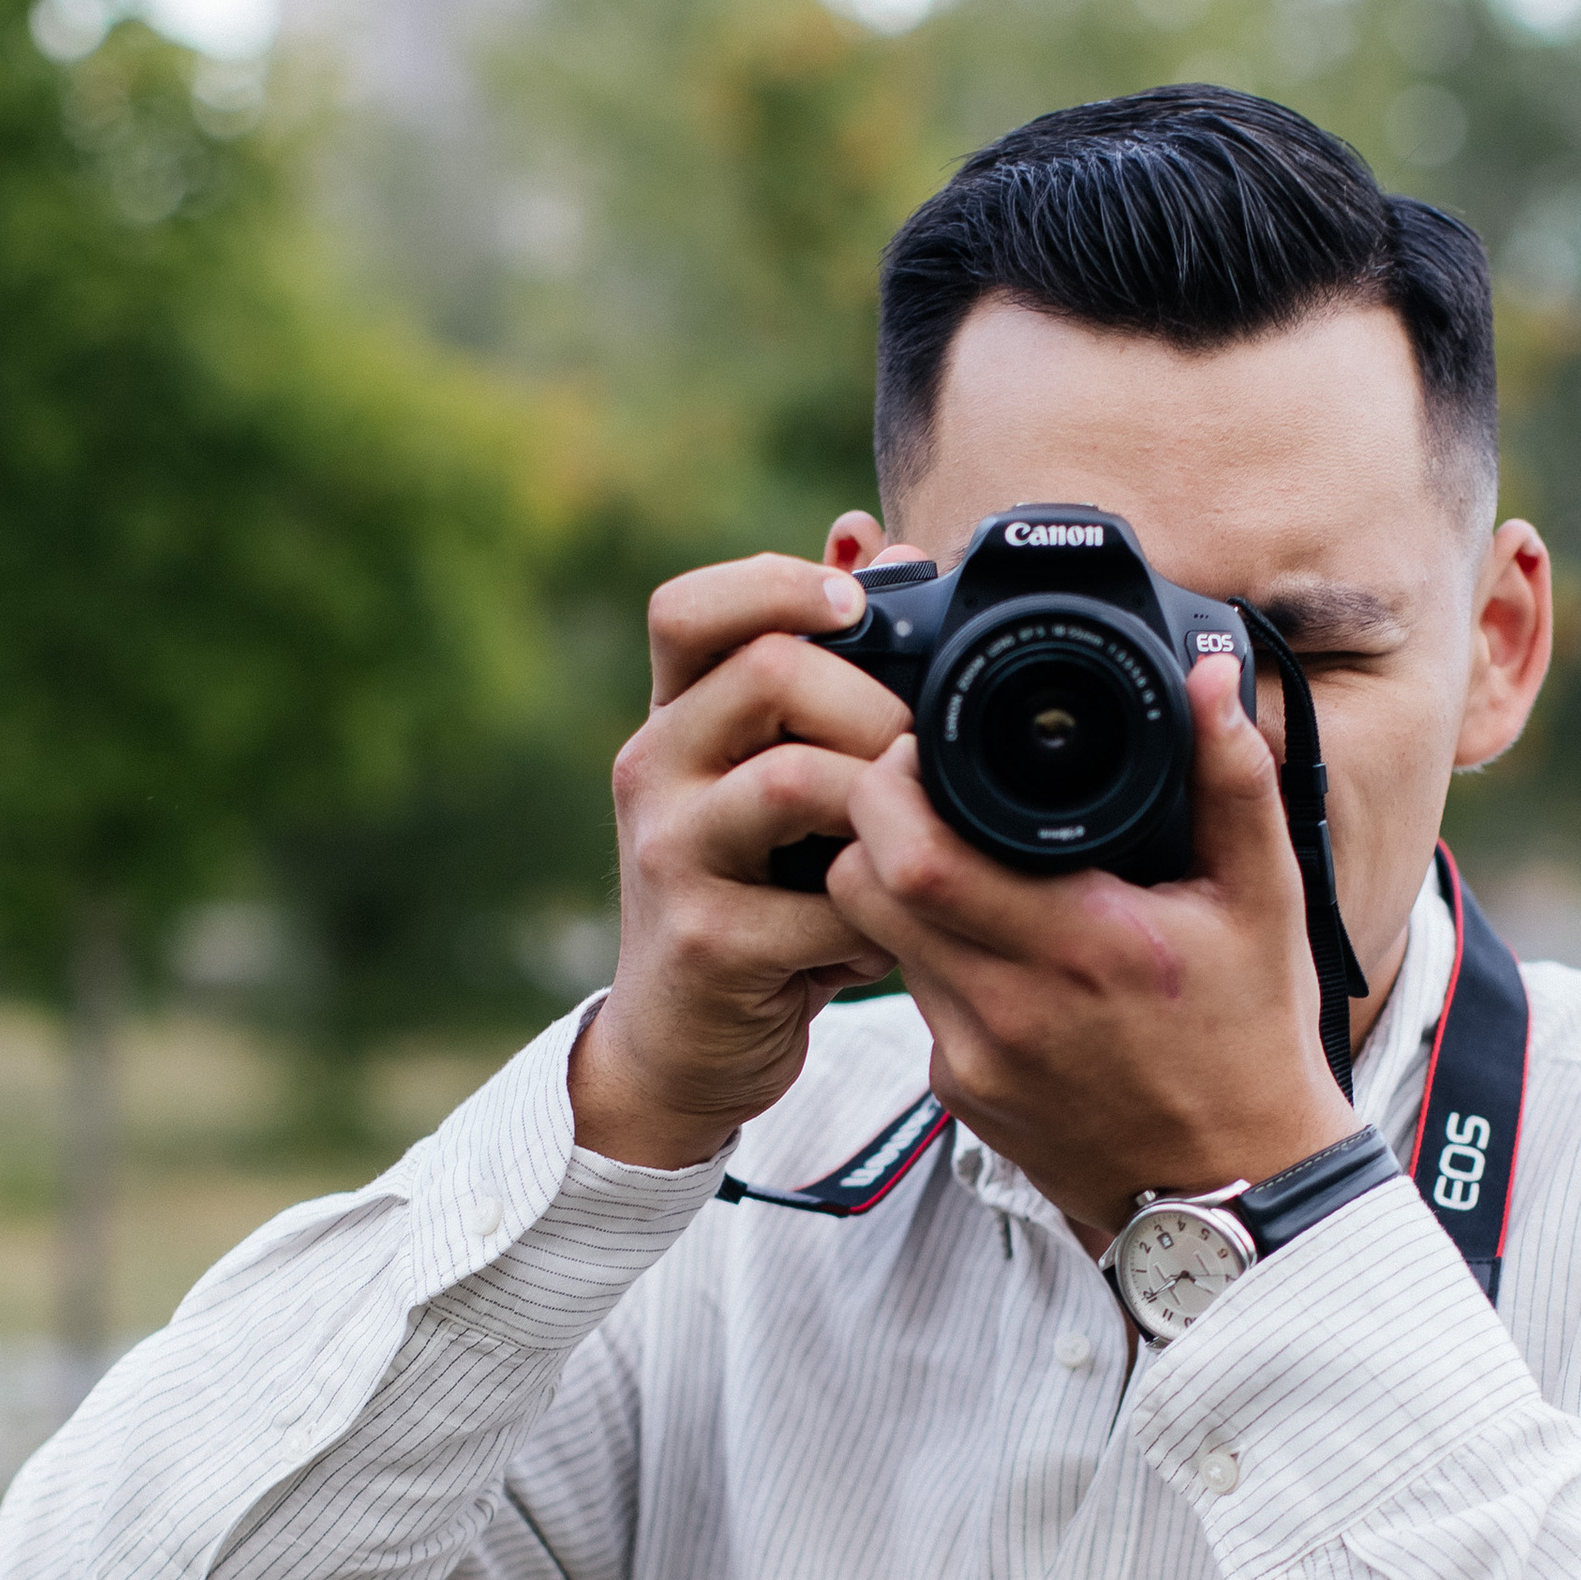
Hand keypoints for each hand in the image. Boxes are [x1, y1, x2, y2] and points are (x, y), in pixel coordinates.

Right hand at [570, 554, 910, 1168]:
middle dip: (879, 705)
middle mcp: (655, 769)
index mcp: (676, 716)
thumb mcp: (781, 773)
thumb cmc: (759, 894)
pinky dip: (882, 911)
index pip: (689, 607)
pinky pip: (824, 901)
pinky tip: (894, 930)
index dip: (778, 583)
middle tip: (925, 759)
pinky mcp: (705, 941)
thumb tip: (871, 537)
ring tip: (916, 838)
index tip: (859, 607)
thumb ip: (821, 666)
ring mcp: (670, 856)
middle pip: (768, 671)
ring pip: (795, 779)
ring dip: (886, 801)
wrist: (687, 1043)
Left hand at [827, 655, 1357, 1242]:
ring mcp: (974, 1061)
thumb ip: (1233, 779)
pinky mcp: (960, 1098)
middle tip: (919, 794)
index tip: (919, 750)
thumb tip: (1212, 678)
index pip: (911, 853)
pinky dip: (936, 962)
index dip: (888, 786)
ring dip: (900, 893)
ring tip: (962, 863)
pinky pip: (916, 1002)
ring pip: (879, 942)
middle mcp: (1010, 1008)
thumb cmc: (1253, 1041)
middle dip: (872, 827)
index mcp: (1080, 945)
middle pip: (862, 888)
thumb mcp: (1265, 901)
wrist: (1236, 1193)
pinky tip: (994, 950)